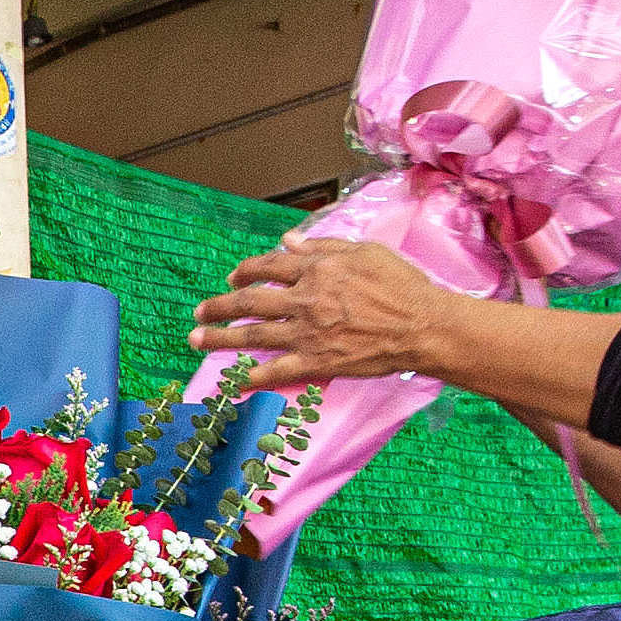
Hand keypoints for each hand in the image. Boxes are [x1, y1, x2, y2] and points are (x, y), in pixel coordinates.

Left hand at [193, 239, 480, 389]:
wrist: (423, 326)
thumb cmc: (401, 285)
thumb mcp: (365, 251)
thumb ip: (323, 246)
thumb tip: (288, 239)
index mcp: (317, 269)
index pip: (269, 266)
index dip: (246, 271)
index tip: (232, 277)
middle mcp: (305, 300)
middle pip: (251, 301)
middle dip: (219, 307)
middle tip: (198, 313)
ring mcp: (309, 333)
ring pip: (254, 335)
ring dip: (221, 338)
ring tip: (197, 341)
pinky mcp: (318, 362)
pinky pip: (279, 371)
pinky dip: (256, 377)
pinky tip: (237, 381)